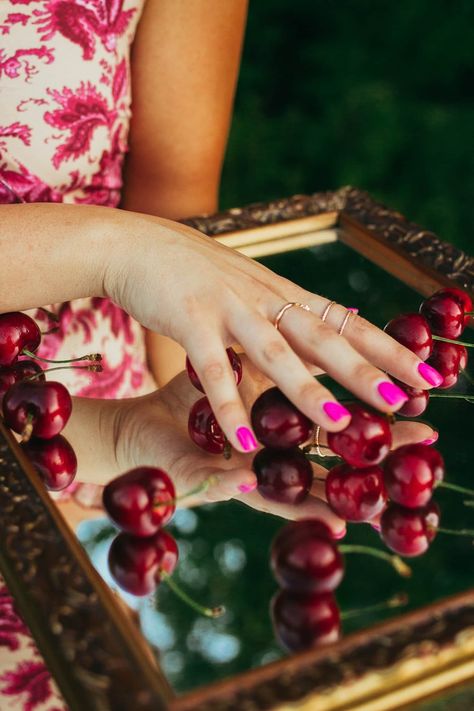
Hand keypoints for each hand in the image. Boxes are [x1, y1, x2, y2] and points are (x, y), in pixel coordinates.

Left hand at [76, 356, 435, 536]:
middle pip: (325, 459)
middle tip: (418, 450)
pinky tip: (249, 484)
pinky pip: (211, 481)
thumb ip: (275, 363)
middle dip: (369, 454)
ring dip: (313, 492)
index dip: (377, 408)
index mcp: (276, 428)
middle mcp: (263, 458)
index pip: (336, 416)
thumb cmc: (185, 405)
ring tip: (353, 504)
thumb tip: (327, 324)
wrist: (131, 434)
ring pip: (279, 485)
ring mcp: (229, 472)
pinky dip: (228, 484)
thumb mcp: (236, 370)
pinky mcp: (192, 476)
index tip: (423, 403)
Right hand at [104, 213, 441, 454]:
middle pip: (323, 337)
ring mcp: (229, 308)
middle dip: (366, 371)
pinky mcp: (190, 320)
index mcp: (282, 294)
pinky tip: (242, 439)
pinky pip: (213, 369)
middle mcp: (265, 299)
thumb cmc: (192, 271)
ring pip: (276, 353)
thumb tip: (336, 319)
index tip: (426, 373)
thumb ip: (287, 309)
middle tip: (406, 402)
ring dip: (307, 390)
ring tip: (339, 425)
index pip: (345, 321)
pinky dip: (228, 405)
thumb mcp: (248, 285)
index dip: (387, 348)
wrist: (136, 244)